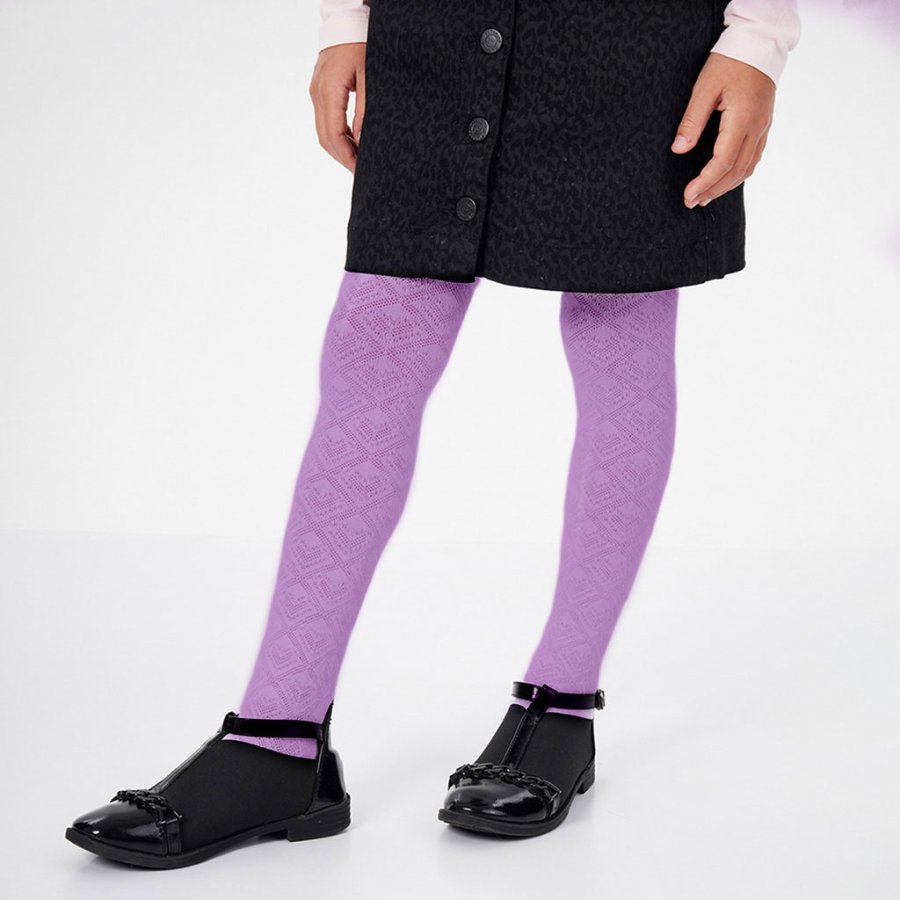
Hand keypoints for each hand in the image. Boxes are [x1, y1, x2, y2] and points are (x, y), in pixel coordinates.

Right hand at [309, 42, 366, 173]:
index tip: (360, 171)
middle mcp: (317, 95)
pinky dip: (337, 136)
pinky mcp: (319, 92)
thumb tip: (363, 141)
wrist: (344, 23)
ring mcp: (316, 93)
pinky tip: (352, 142)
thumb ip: (365, 111)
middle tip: (360, 172)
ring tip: (357, 160)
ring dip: (339, 149)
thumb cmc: (360, 46)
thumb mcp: (369, 78)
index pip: (334, 136)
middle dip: (342, 158)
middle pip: (325, 139)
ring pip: (323, 132)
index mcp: (329, 92)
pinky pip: (325, 121)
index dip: (347, 157)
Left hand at [671, 52, 775, 208]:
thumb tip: (679, 149)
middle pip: (736, 171)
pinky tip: (724, 180)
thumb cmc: (729, 63)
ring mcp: (764, 128)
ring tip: (704, 197)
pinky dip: (737, 174)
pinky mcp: (764, 126)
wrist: (758, 45)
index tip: (688, 195)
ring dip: (725, 186)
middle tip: (691, 202)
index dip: (705, 182)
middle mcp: (757, 127)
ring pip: (747, 168)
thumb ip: (691, 121)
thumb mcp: (704, 89)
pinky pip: (753, 158)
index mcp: (742, 119)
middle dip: (713, 190)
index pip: (723, 162)